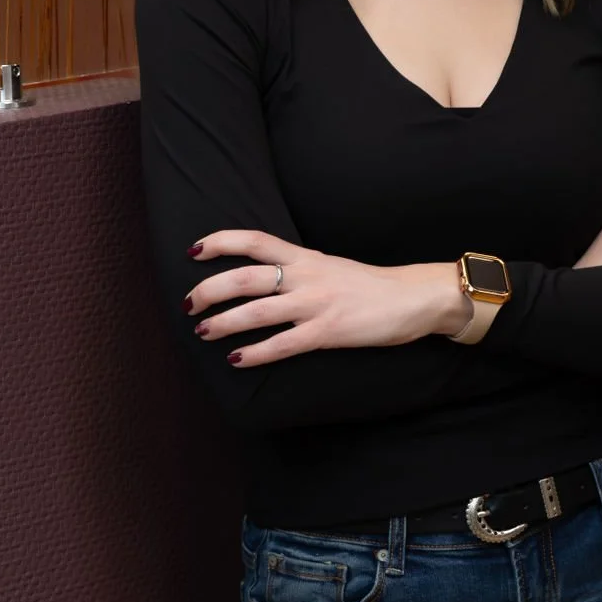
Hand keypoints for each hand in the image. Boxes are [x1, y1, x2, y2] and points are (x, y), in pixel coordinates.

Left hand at [184, 231, 470, 366]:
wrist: (413, 297)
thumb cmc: (371, 286)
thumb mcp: (329, 266)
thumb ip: (298, 270)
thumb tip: (264, 279)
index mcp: (305, 257)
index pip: (253, 240)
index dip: (220, 242)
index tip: (194, 251)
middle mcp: (305, 276)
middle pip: (244, 277)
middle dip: (209, 290)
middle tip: (189, 304)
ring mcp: (316, 304)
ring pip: (256, 311)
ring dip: (223, 322)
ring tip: (203, 331)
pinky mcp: (328, 332)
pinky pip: (282, 344)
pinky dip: (255, 354)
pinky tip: (237, 361)